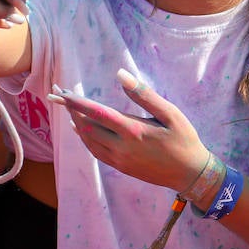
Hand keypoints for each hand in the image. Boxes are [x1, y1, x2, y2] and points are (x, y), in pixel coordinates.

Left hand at [57, 69, 210, 192]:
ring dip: (75, 123)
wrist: (190, 174)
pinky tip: (81, 129)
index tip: (61, 91)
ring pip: (88, 140)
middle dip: (70, 109)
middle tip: (58, 93)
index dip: (76, 101)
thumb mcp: (170, 113)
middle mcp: (121, 147)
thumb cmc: (184, 139)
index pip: (96, 112)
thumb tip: (121, 74)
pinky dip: (85, 138)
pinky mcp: (121, 167)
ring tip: (67, 107)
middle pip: (87, 126)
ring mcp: (119, 159)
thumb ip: (144, 94)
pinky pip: (96, 151)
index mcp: (133, 131)